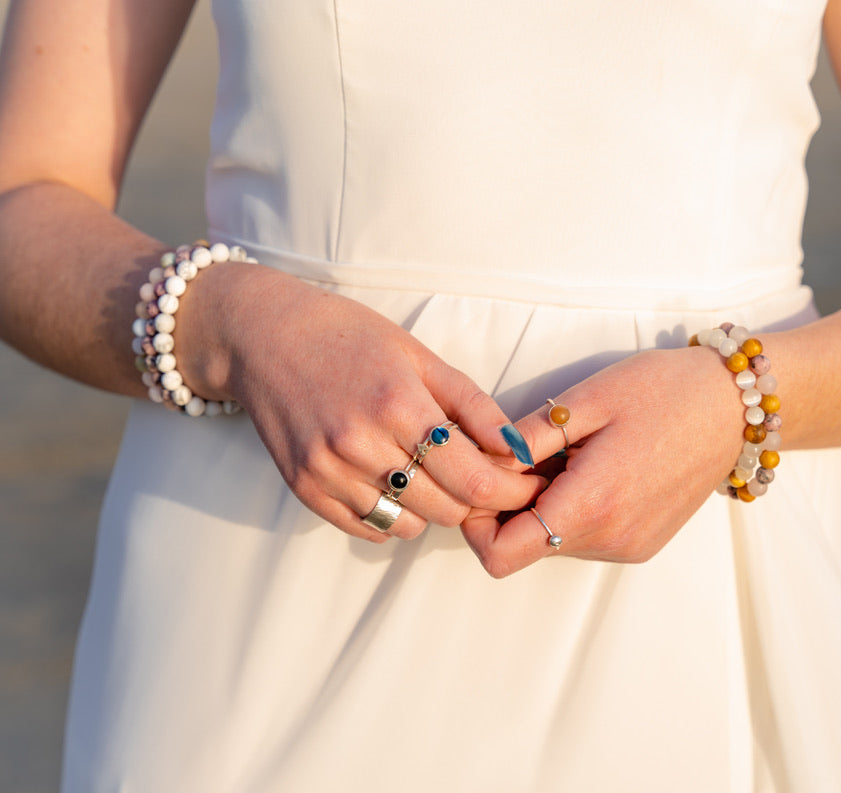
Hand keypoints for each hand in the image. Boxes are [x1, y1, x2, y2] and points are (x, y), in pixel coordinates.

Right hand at [177, 263, 544, 541]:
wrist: (264, 336)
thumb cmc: (349, 338)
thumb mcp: (419, 355)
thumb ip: (472, 404)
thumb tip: (518, 448)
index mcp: (398, 405)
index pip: (473, 479)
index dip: (510, 490)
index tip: (528, 486)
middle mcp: (360, 444)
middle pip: (446, 509)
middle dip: (474, 498)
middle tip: (479, 476)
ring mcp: (328, 471)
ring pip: (409, 525)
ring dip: (432, 508)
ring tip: (429, 473)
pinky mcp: (304, 488)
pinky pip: (368, 528)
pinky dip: (392, 516)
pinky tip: (393, 483)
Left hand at [461, 346, 743, 576]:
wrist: (735, 407)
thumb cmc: (663, 391)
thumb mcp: (585, 401)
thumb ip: (525, 439)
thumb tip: (480, 462)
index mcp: (591, 504)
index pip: (500, 554)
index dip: (477, 520)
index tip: (489, 475)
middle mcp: (610, 539)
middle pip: (523, 548)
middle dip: (509, 506)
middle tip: (530, 453)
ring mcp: (629, 546)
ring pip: (552, 544)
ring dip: (542, 506)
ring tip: (568, 455)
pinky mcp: (641, 543)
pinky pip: (583, 539)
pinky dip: (572, 511)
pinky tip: (591, 468)